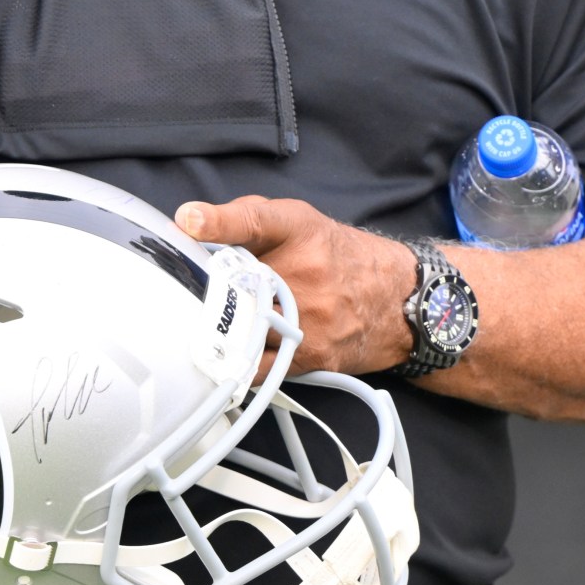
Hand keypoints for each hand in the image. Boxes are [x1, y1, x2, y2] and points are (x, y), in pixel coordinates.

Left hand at [175, 197, 417, 376]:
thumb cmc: (339, 259)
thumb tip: (191, 222)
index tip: (190, 221)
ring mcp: (309, 317)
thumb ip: (247, 219)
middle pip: (235, 285)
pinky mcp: (310, 355)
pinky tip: (227, 355)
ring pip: (241, 329)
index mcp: (298, 231)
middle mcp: (306, 272)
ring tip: (207, 326)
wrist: (395, 300)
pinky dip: (235, 363)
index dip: (219, 220)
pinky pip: (255, 365)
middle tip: (189, 296)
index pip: (255, 220)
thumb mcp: (300, 223)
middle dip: (206, 293)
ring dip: (218, 329)